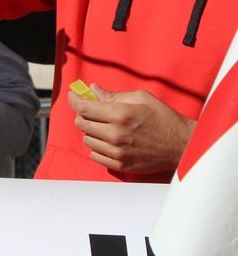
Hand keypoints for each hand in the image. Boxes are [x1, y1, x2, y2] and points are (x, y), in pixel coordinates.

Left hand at [70, 86, 195, 174]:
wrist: (182, 145)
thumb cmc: (164, 119)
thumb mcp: (141, 98)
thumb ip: (114, 95)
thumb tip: (93, 90)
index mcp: (120, 114)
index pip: (83, 108)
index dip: (74, 100)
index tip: (73, 96)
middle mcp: (115, 134)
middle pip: (81, 124)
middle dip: (83, 115)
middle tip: (92, 111)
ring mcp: (117, 152)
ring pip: (86, 140)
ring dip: (91, 132)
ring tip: (104, 127)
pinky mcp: (121, 165)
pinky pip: (95, 155)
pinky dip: (97, 147)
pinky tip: (107, 141)